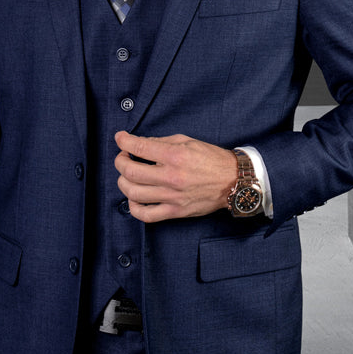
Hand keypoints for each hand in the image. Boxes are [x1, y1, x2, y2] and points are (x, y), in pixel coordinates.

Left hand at [114, 131, 237, 222]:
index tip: (120, 138)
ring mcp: (172, 196)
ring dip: (123, 182)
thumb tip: (139, 143)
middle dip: (120, 161)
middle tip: (122, 157)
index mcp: (175, 155)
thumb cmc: (211, 159)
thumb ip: (161, 142)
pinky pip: (146, 215)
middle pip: (130, 171)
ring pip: (133, 193)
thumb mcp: (187, 141)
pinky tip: (134, 198)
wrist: (233, 181)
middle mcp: (171, 176)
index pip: (139, 147)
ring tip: (127, 176)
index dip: (123, 141)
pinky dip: (133, 207)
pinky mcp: (175, 212)